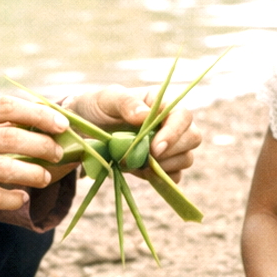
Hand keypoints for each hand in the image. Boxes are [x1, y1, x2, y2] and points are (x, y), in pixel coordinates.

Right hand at [0, 95, 68, 212]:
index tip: (61, 124)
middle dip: (41, 146)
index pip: (3, 107)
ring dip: (31, 173)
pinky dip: (10, 198)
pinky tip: (22, 197)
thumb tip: (40, 118)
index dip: (37, 114)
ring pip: (1, 169)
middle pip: (7, 138)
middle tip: (58, 152)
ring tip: (45, 176)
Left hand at [69, 86, 200, 181]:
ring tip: (136, 162)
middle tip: (145, 157)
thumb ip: (126, 103)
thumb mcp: (107, 99)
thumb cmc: (97, 108)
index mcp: (162, 103)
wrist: (84, 129)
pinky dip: (160, 177)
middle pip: (192, 138)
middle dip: (171, 151)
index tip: (155, 148)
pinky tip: (140, 171)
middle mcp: (171, 124)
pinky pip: (174, 176)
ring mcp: (168, 145)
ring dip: (164, 165)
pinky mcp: (161, 165)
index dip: (175, 133)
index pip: (183, 116)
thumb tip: (145, 115)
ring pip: (186, 159)